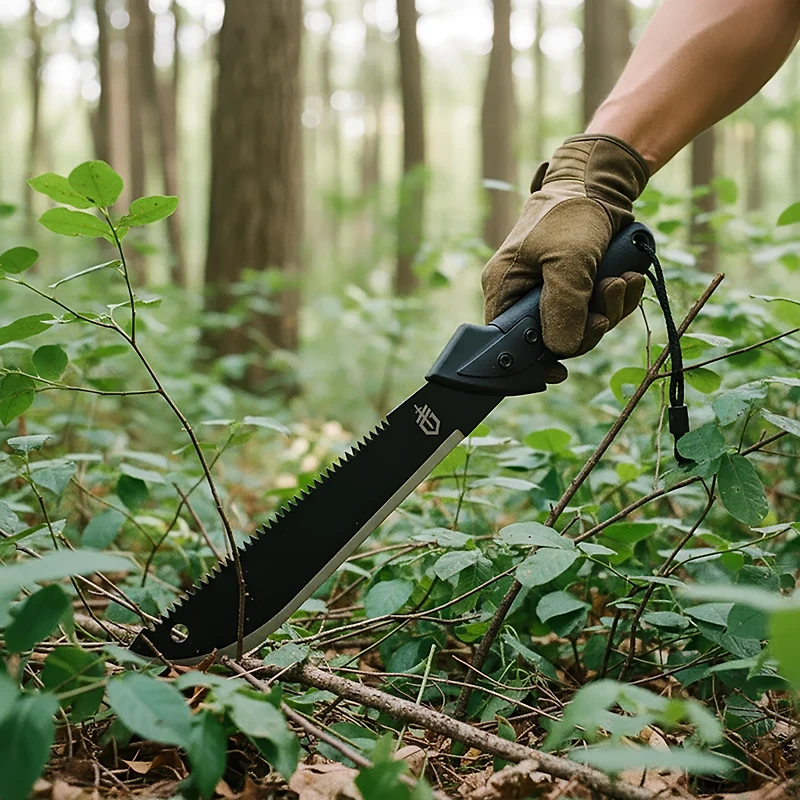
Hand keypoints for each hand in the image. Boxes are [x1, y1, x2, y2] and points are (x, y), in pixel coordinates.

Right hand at [481, 135, 648, 381]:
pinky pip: (598, 309)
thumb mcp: (568, 261)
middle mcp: (525, 294)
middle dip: (586, 328)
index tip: (558, 372)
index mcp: (506, 288)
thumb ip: (562, 307)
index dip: (532, 360)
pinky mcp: (579, 285)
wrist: (600, 182)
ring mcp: (553, 291)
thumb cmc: (573, 214)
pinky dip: (618, 299)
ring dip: (610, 309)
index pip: (508, 341)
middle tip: (605, 310)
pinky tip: (629, 277)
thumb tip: (561, 350)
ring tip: (623, 281)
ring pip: (581, 326)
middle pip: (552, 338)